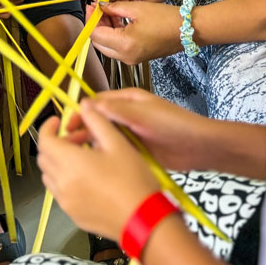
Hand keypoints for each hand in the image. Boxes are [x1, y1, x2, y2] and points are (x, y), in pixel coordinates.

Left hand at [37, 101, 159, 238]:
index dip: (48, 127)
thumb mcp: (119, 144)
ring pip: (50, 176)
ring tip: (86, 158)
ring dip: (60, 163)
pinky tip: (91, 179)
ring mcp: (65, 202)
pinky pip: (61, 192)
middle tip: (79, 138)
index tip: (58, 120)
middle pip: (44, 158)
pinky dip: (67, 180)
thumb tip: (85, 107)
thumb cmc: (133, 179)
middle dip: (57, 144)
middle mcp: (61, 183)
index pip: (45, 141)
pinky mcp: (73, 214)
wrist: (141, 218)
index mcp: (70, 163)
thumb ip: (98, 122)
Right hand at [60, 88, 215, 172]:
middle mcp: (126, 113)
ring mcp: (130, 131)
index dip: (80, 114)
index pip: (95, 103)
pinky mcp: (134, 148)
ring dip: (90, 145)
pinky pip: (112, 150)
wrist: (198, 147)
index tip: (67, 128)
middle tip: (69, 147)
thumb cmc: (175, 125)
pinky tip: (93, 165)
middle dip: (81, 131)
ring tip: (78, 158)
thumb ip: (115, 110)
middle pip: (96, 120)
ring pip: (102, 136)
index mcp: (128, 99)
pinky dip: (102, 155)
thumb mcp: (143, 115)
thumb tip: (86, 104)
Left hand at [93, 0, 185, 64]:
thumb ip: (115, 7)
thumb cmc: (168, 19)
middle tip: (99, 9)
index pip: (95, 34)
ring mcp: (131, 59)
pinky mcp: (137, 58)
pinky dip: (114, 37)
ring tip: (110, 14)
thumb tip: (101, 6)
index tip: (93, 6)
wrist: (189, 30)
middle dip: (96, 25)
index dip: (91, 19)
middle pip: (98, 43)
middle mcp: (126, 56)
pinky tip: (119, 22)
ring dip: (104, 31)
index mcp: (125, 44)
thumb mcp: (138, 8)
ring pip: (106, 47)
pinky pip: (117, 49)